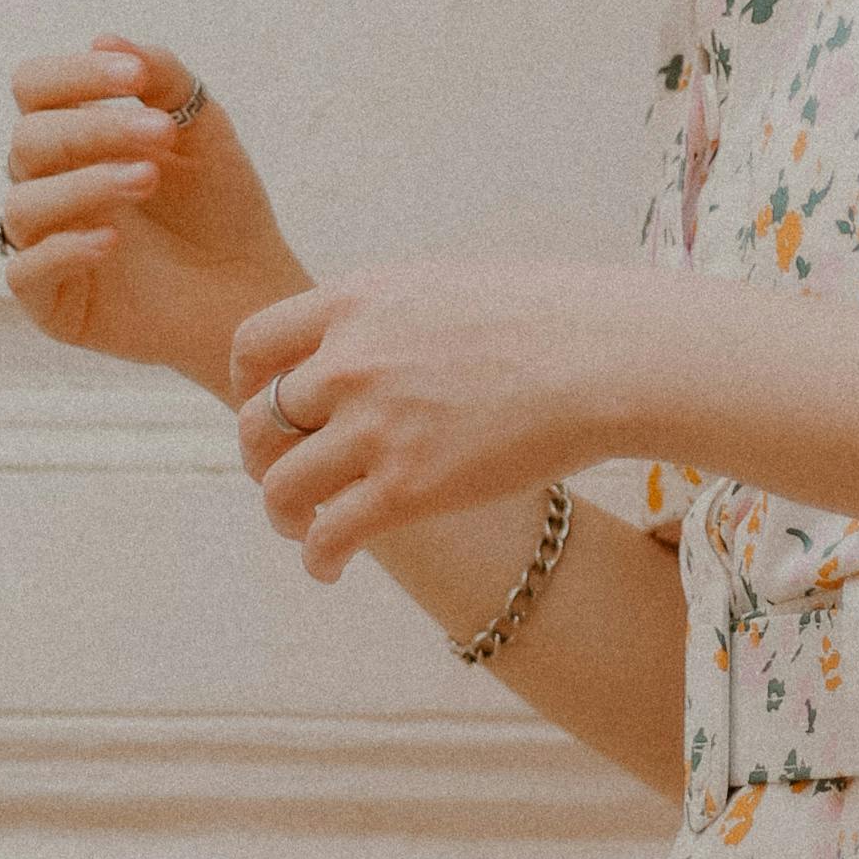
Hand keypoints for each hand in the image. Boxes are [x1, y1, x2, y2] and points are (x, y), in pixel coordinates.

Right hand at [0, 34, 299, 381]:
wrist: (250, 291)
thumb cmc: (221, 207)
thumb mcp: (203, 129)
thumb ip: (163, 79)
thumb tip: (102, 38)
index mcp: (72, 138)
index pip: (35, 88)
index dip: (74, 75)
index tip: (134, 75)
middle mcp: (48, 186)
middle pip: (29, 140)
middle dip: (94, 129)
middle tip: (162, 132)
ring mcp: (44, 245)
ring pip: (24, 205)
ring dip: (86, 183)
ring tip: (149, 178)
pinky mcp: (52, 302)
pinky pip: (25, 271)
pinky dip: (64, 249)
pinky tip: (112, 240)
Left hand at [228, 261, 630, 578]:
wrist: (610, 355)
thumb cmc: (551, 318)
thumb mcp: (446, 288)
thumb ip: (389, 318)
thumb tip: (371, 347)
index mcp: (357, 301)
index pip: (253, 343)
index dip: (248, 385)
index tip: (268, 408)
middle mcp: (351, 361)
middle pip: (257, 421)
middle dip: (262, 457)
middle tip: (287, 478)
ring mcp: (376, 426)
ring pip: (280, 487)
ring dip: (284, 516)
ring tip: (305, 531)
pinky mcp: (408, 488)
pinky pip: (329, 536)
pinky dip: (318, 560)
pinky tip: (330, 570)